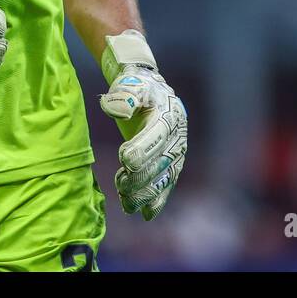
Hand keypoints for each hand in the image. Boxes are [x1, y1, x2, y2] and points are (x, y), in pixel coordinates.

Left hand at [99, 30, 187, 219]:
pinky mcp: (172, 164)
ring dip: (146, 193)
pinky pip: (167, 185)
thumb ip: (124, 94)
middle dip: (141, 177)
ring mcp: (176, 152)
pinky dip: (158, 200)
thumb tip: (119, 110)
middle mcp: (177, 136)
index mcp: (167, 115)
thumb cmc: (136, 86)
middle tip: (120, 184)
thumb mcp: (130, 83)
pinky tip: (146, 213)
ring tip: (126, 203)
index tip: (123, 159)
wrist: (151, 92)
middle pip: (161, 162)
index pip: (157, 135)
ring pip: (164, 178)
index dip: (142, 149)